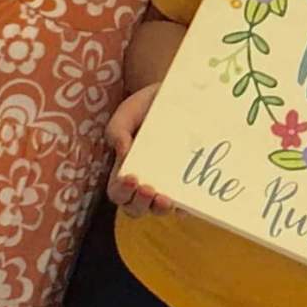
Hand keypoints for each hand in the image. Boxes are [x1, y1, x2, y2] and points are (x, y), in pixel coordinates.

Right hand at [104, 83, 175, 215]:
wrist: (172, 96)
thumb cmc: (144, 108)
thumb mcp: (126, 114)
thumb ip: (118, 131)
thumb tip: (123, 151)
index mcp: (124, 171)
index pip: (117, 192)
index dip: (122, 191)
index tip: (130, 178)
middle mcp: (144, 182)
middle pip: (136, 208)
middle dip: (141, 203)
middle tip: (148, 189)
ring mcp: (166, 184)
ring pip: (159, 209)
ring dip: (161, 209)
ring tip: (166, 198)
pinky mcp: (186, 182)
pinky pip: (186, 203)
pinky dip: (186, 208)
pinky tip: (188, 202)